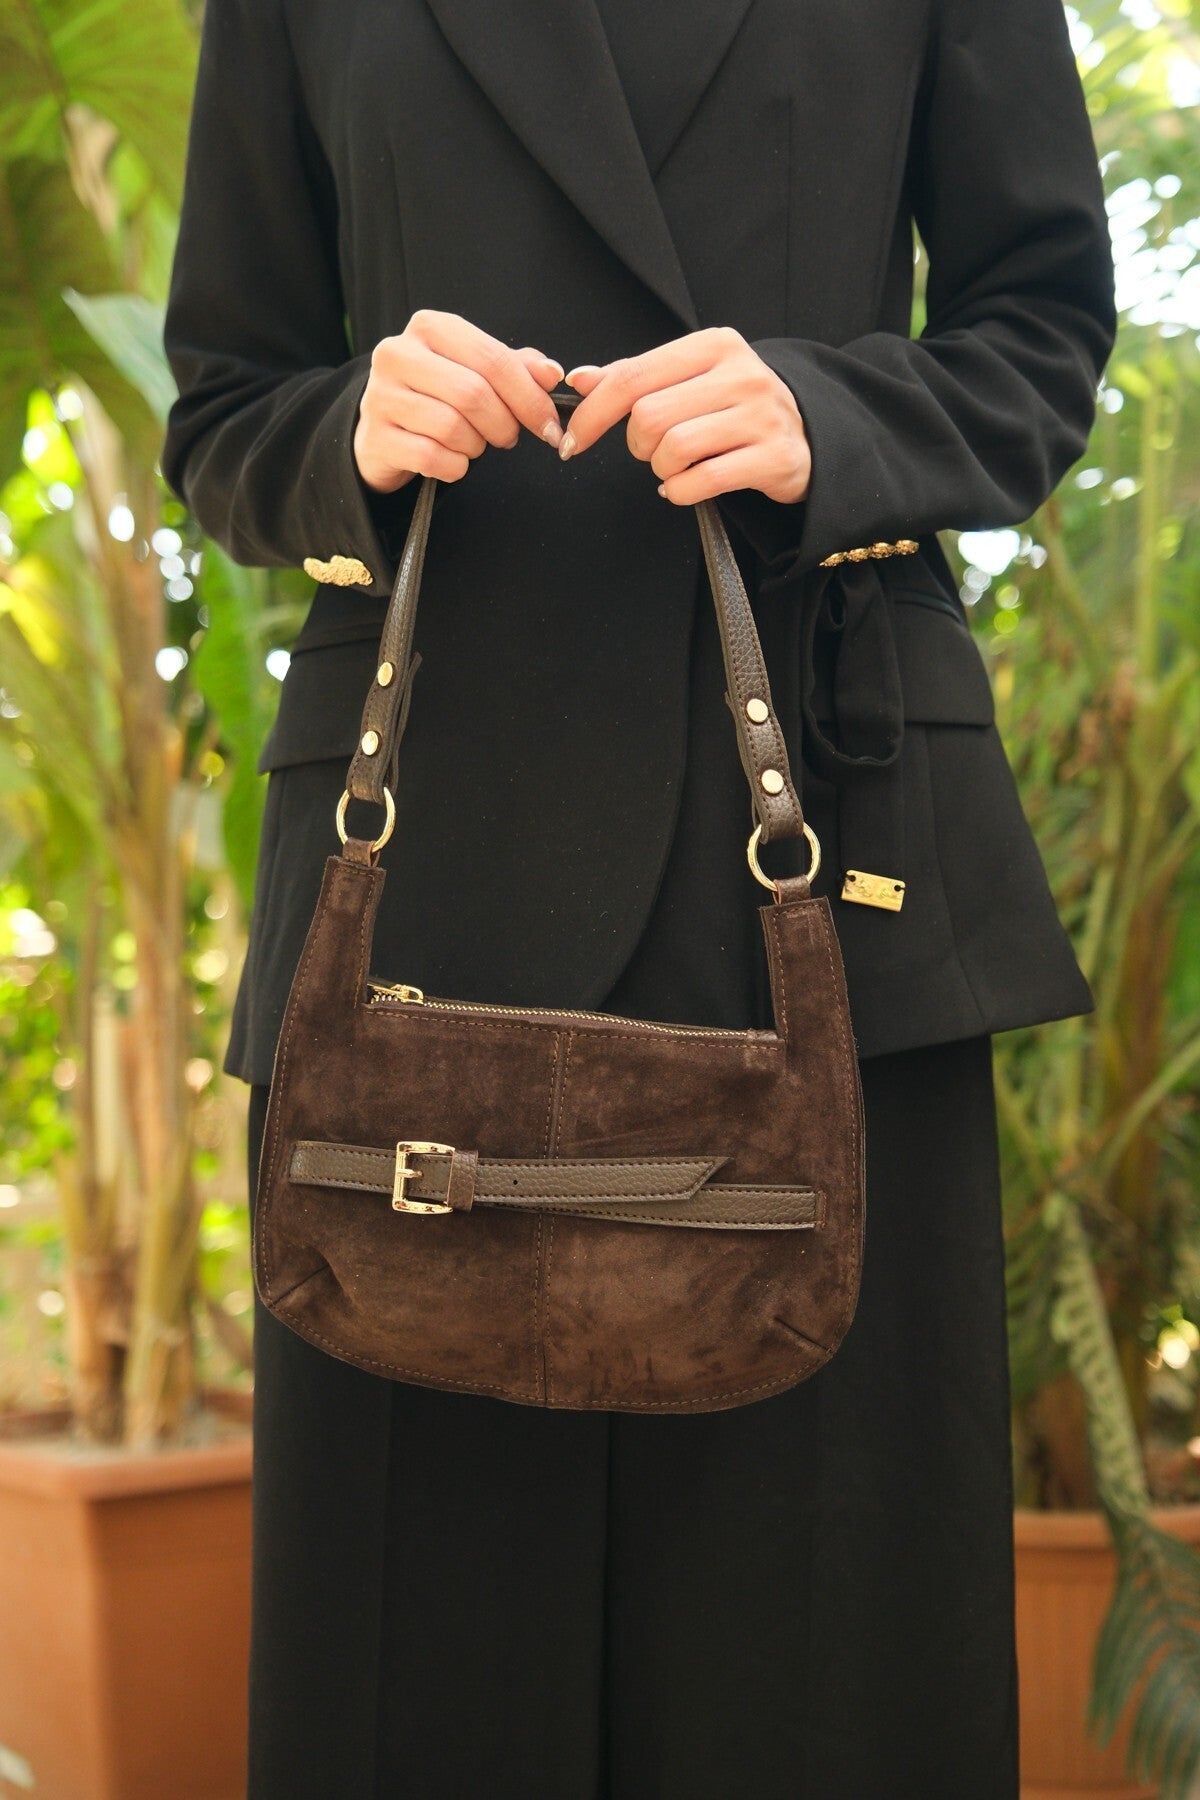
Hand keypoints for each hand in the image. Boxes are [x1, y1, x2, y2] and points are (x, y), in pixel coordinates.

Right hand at [353, 309, 565, 491]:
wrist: (385, 430)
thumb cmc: (438, 397)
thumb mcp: (476, 372)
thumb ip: (515, 368)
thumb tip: (552, 374)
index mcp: (430, 328)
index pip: (492, 359)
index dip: (530, 397)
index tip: (550, 425)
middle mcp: (398, 354)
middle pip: (473, 393)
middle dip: (504, 424)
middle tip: (509, 437)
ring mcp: (381, 395)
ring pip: (452, 427)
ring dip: (476, 446)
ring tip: (473, 443)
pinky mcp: (376, 436)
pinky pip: (432, 457)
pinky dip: (454, 466)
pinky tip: (452, 460)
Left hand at [560, 327, 810, 505]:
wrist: (808, 435)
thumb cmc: (736, 407)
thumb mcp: (690, 379)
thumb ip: (636, 377)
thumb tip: (581, 378)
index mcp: (714, 345)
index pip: (633, 377)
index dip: (593, 414)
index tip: (574, 439)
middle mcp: (741, 374)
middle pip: (649, 417)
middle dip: (637, 444)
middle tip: (650, 450)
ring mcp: (761, 416)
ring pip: (673, 450)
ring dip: (660, 469)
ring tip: (675, 466)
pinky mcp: (774, 458)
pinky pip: (701, 482)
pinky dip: (680, 491)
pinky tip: (684, 486)